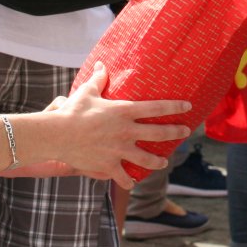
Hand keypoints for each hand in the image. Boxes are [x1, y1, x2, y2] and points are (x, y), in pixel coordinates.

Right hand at [45, 62, 190, 189]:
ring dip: (157, 161)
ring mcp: (119, 150)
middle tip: (185, 132)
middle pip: (159, 132)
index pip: (157, 107)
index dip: (174, 107)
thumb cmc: (73, 111)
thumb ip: (98, 79)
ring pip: (146, 158)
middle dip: (175, 132)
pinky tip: (132, 182)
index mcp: (125, 111)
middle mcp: (127, 131)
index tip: (187, 107)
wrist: (58, 134)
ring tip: (163, 162)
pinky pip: (123, 176)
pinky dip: (128, 180)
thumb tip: (100, 64)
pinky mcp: (109, 165)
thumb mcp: (87, 92)